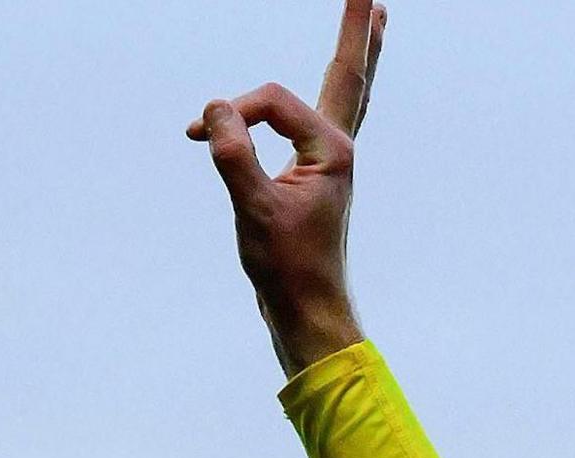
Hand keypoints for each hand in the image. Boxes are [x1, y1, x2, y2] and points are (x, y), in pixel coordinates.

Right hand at [187, 0, 385, 372]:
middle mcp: (338, 150)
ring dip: (355, 54)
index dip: (233, 112)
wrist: (309, 312)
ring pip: (343, 93)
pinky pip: (320, 118)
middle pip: (349, 76)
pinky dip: (325, 91)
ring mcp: (329, 162)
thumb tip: (215, 109)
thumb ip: (233, 155)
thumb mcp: (253, 210)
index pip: (272, 102)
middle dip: (357, 33)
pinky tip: (331, 84)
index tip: (200, 137)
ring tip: (373, 20)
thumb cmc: (287, 269)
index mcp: (331, 152)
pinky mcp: (316, 176)